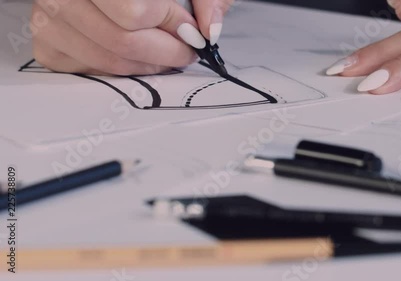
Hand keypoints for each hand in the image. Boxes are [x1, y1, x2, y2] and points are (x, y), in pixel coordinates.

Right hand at [31, 0, 233, 75]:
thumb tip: (209, 30)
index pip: (136, 12)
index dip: (172, 27)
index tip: (192, 34)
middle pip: (122, 42)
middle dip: (165, 54)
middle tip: (184, 52)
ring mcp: (48, 18)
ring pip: (107, 60)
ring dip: (146, 66)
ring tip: (163, 56)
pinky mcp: (46, 42)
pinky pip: (88, 71)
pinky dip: (119, 71)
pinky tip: (134, 58)